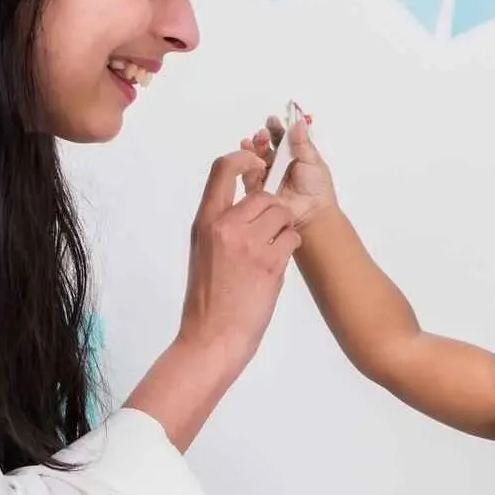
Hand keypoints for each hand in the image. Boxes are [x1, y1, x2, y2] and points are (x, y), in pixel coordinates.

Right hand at [178, 146, 300, 372]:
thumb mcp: (202, 251)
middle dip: (273, 209)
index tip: (257, 163)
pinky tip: (276, 265)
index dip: (243, 158)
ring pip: (282, 215)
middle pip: (264, 195)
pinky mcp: (270, 262)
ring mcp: (249, 244)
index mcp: (205, 221)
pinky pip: (292, 238)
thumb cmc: (207, 298)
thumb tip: (243, 206)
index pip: (222, 169)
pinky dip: (289, 247)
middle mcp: (226, 227)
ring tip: (270, 252)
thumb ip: (219, 225)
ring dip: (283, 229)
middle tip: (268, 232)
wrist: (212, 336)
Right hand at [235, 110, 337, 228]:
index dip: (275, 129)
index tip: (271, 120)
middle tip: (262, 133)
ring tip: (253, 141)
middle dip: (262, 138)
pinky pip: (249, 176)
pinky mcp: (259, 191)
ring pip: (255, 160)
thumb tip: (299, 122)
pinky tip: (247, 156)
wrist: (312, 214)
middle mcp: (278, 167)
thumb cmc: (316, 188)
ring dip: (252, 149)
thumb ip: (302, 143)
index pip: (281, 139)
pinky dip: (246, 165)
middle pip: (265, 148)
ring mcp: (268, 178)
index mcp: (293, 157)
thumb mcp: (312, 161)